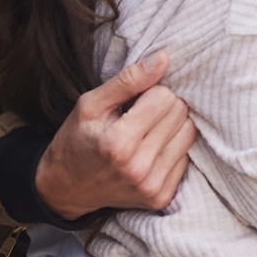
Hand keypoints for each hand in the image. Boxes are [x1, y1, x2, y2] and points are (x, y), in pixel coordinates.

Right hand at [36, 52, 197, 219]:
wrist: (66, 187)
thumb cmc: (77, 139)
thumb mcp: (91, 104)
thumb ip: (128, 80)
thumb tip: (163, 59)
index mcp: (118, 143)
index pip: (165, 97)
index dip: (150, 92)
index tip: (133, 102)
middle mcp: (138, 168)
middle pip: (180, 113)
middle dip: (163, 106)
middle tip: (138, 116)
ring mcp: (152, 186)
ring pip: (189, 133)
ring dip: (171, 126)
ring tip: (145, 132)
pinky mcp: (161, 197)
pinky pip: (187, 157)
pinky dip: (172, 148)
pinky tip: (150, 150)